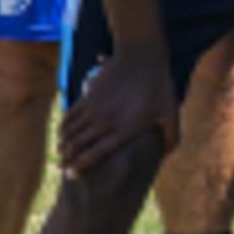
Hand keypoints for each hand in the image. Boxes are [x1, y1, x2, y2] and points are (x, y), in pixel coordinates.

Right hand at [58, 51, 176, 177]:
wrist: (142, 58)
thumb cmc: (159, 87)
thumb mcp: (171, 113)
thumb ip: (171, 136)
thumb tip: (168, 155)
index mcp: (124, 130)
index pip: (95, 155)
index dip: (80, 167)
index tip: (70, 176)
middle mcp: (105, 122)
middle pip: (77, 146)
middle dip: (67, 159)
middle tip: (63, 166)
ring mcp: (94, 109)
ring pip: (70, 132)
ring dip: (63, 144)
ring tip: (61, 152)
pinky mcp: (88, 97)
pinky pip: (69, 116)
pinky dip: (63, 127)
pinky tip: (62, 133)